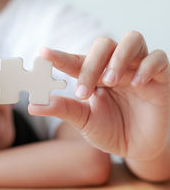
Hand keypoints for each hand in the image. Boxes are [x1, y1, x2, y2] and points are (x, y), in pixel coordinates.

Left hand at [29, 31, 169, 160]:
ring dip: (119, 57)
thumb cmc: (108, 130)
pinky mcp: (161, 78)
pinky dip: (147, 66)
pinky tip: (138, 84)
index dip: (59, 56)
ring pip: (132, 40)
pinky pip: (159, 58)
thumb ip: (62, 109)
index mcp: (93, 75)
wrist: (136, 149)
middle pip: (104, 44)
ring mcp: (137, 70)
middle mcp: (114, 67)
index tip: (43, 54)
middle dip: (91, 64)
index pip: (75, 59)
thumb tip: (32, 105)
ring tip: (110, 81)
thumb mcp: (83, 120)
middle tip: (83, 91)